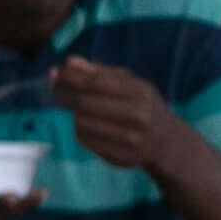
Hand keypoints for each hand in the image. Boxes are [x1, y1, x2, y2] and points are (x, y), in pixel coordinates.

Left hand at [52, 55, 189, 169]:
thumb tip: (69, 62)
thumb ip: (99, 71)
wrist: (165, 141)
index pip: (95, 83)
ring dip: (74, 112)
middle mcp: (138, 116)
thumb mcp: (129, 83)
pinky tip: (89, 123)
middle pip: (84, 103)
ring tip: (80, 106)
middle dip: (64, 92)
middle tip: (54, 84)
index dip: (70, 77)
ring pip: (81, 122)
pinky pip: (85, 139)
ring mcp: (130, 140)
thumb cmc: (142, 104)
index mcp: (141, 93)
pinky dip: (80, 129)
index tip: (55, 71)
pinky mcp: (121, 157)